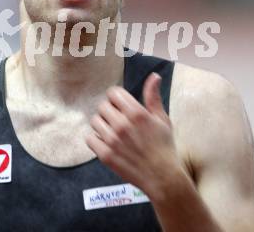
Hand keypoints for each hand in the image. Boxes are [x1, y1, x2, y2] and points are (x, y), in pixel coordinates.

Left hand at [86, 73, 183, 198]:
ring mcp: (112, 140)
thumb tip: (154, 76)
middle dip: (109, 110)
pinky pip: (89, 138)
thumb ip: (153, 97)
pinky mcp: (105, 155)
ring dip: (102, 124)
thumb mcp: (162, 119)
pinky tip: (105, 142)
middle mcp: (122, 124)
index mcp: (136, 113)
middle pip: (103, 106)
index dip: (116, 98)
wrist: (163, 177)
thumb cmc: (164, 146)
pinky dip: (95, 139)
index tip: (121, 105)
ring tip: (112, 131)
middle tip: (118, 120)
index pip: (113, 93)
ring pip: (95, 121)